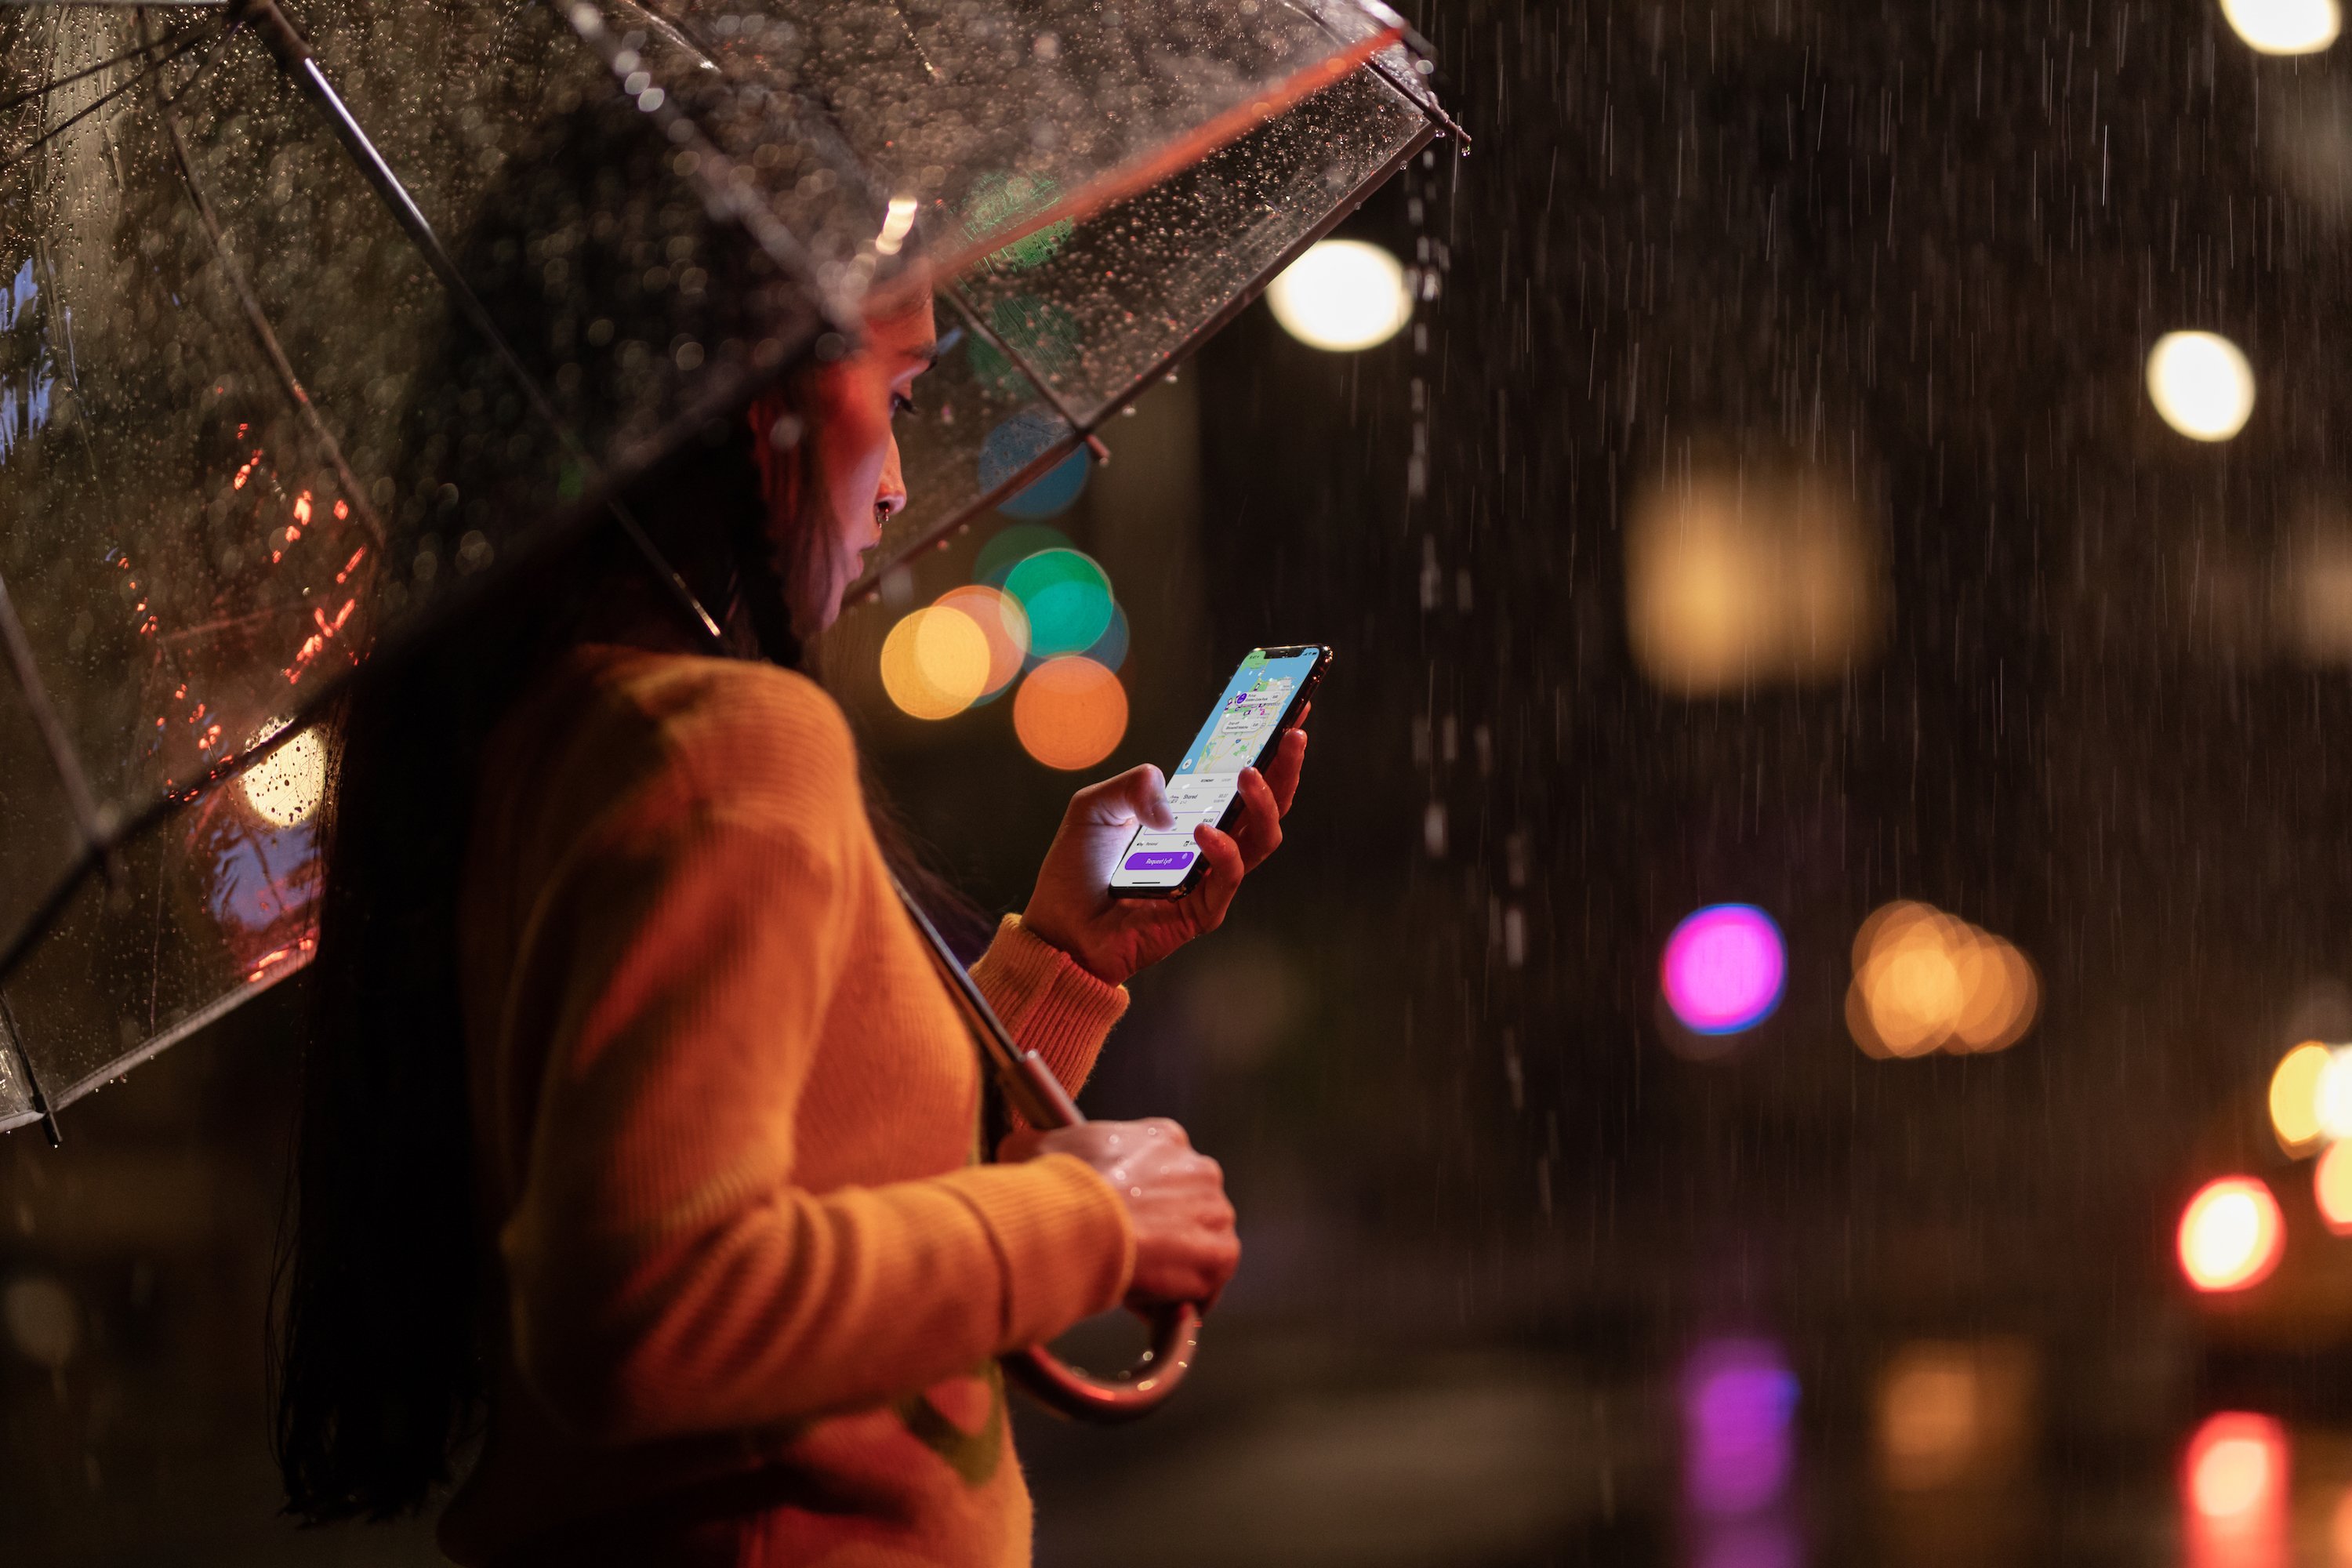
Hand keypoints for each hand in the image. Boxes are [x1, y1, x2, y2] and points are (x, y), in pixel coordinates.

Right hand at [1002, 1119, 1238, 1309]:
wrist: (1075, 1224)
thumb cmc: (1053, 1188)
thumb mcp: (1031, 1149)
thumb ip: (1035, 1146)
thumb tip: (1017, 1148)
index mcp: (1164, 1139)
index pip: (1161, 1175)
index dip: (1137, 1206)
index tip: (1115, 1227)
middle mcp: (1200, 1168)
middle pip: (1186, 1210)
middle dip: (1159, 1235)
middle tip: (1122, 1257)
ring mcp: (1215, 1212)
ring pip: (1198, 1247)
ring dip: (1170, 1269)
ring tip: (1130, 1283)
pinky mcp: (1221, 1254)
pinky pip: (1205, 1286)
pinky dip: (1179, 1300)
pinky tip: (1146, 1303)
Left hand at [1019, 711, 1309, 985]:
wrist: (1058, 929)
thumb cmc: (1076, 870)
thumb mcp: (1093, 806)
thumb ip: (1130, 785)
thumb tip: (1168, 793)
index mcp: (1192, 816)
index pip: (1242, 780)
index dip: (1269, 748)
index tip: (1292, 711)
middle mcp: (1210, 846)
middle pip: (1267, 806)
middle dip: (1286, 768)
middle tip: (1292, 734)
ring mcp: (1210, 880)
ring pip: (1262, 839)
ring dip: (1264, 804)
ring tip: (1250, 775)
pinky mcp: (1200, 912)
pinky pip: (1228, 879)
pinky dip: (1223, 852)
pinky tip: (1204, 830)